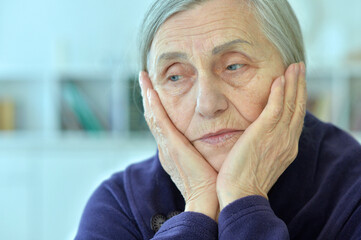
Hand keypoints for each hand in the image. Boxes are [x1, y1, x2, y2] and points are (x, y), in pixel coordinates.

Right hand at [139, 72, 218, 219]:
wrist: (209, 202)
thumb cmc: (212, 185)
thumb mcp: (205, 162)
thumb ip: (204, 148)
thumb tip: (214, 139)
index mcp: (173, 151)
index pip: (162, 122)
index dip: (157, 105)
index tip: (155, 90)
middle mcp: (165, 148)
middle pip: (153, 116)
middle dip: (148, 96)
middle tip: (144, 78)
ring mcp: (167, 148)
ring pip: (153, 116)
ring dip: (148, 96)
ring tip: (144, 78)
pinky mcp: (172, 148)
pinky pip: (160, 122)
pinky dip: (154, 106)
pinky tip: (152, 91)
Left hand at [217, 62, 306, 209]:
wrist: (241, 195)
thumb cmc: (245, 182)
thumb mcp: (262, 163)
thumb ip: (265, 147)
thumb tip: (260, 139)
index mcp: (287, 148)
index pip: (295, 119)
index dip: (297, 100)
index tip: (295, 86)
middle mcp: (287, 141)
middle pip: (297, 108)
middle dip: (300, 86)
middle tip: (300, 68)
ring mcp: (278, 136)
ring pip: (290, 104)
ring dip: (293, 83)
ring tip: (295, 66)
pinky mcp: (264, 132)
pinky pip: (276, 107)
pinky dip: (280, 92)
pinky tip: (280, 78)